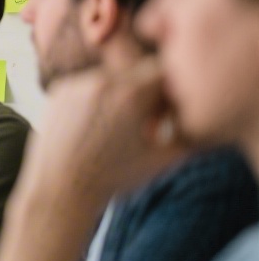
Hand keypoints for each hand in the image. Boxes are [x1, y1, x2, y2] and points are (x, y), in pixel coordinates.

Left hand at [17, 58, 188, 211]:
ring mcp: (77, 84)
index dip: (170, 92)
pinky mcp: (59, 90)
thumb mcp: (163, 160)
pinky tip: (94, 128)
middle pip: (138, 72)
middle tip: (143, 124)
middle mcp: (102, 81)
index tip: (165, 115)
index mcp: (131, 94)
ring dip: (121, 94)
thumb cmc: (113, 178)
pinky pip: (88, 84)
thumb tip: (201, 119)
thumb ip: (189, 134)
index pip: (164, 71)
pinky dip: (97, 99)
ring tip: (116, 129)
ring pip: (113, 77)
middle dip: (146, 93)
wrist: (59, 188)